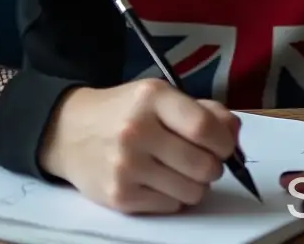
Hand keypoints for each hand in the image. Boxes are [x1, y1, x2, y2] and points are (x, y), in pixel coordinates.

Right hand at [39, 80, 240, 213]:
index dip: (224, 142)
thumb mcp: (161, 96)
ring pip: (192, 192)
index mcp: (152, 97)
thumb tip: (234, 135)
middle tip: (201, 159)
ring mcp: (127, 166)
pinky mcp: (120, 197)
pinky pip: (170, 207)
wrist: (70, 131)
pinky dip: (173, 197)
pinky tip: (158, 179)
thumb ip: (202, 111)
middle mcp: (138, 130)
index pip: (203, 127)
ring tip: (179, 169)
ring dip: (194, 184)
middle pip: (203, 165)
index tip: (224, 145)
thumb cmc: (125, 111)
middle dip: (212, 166)